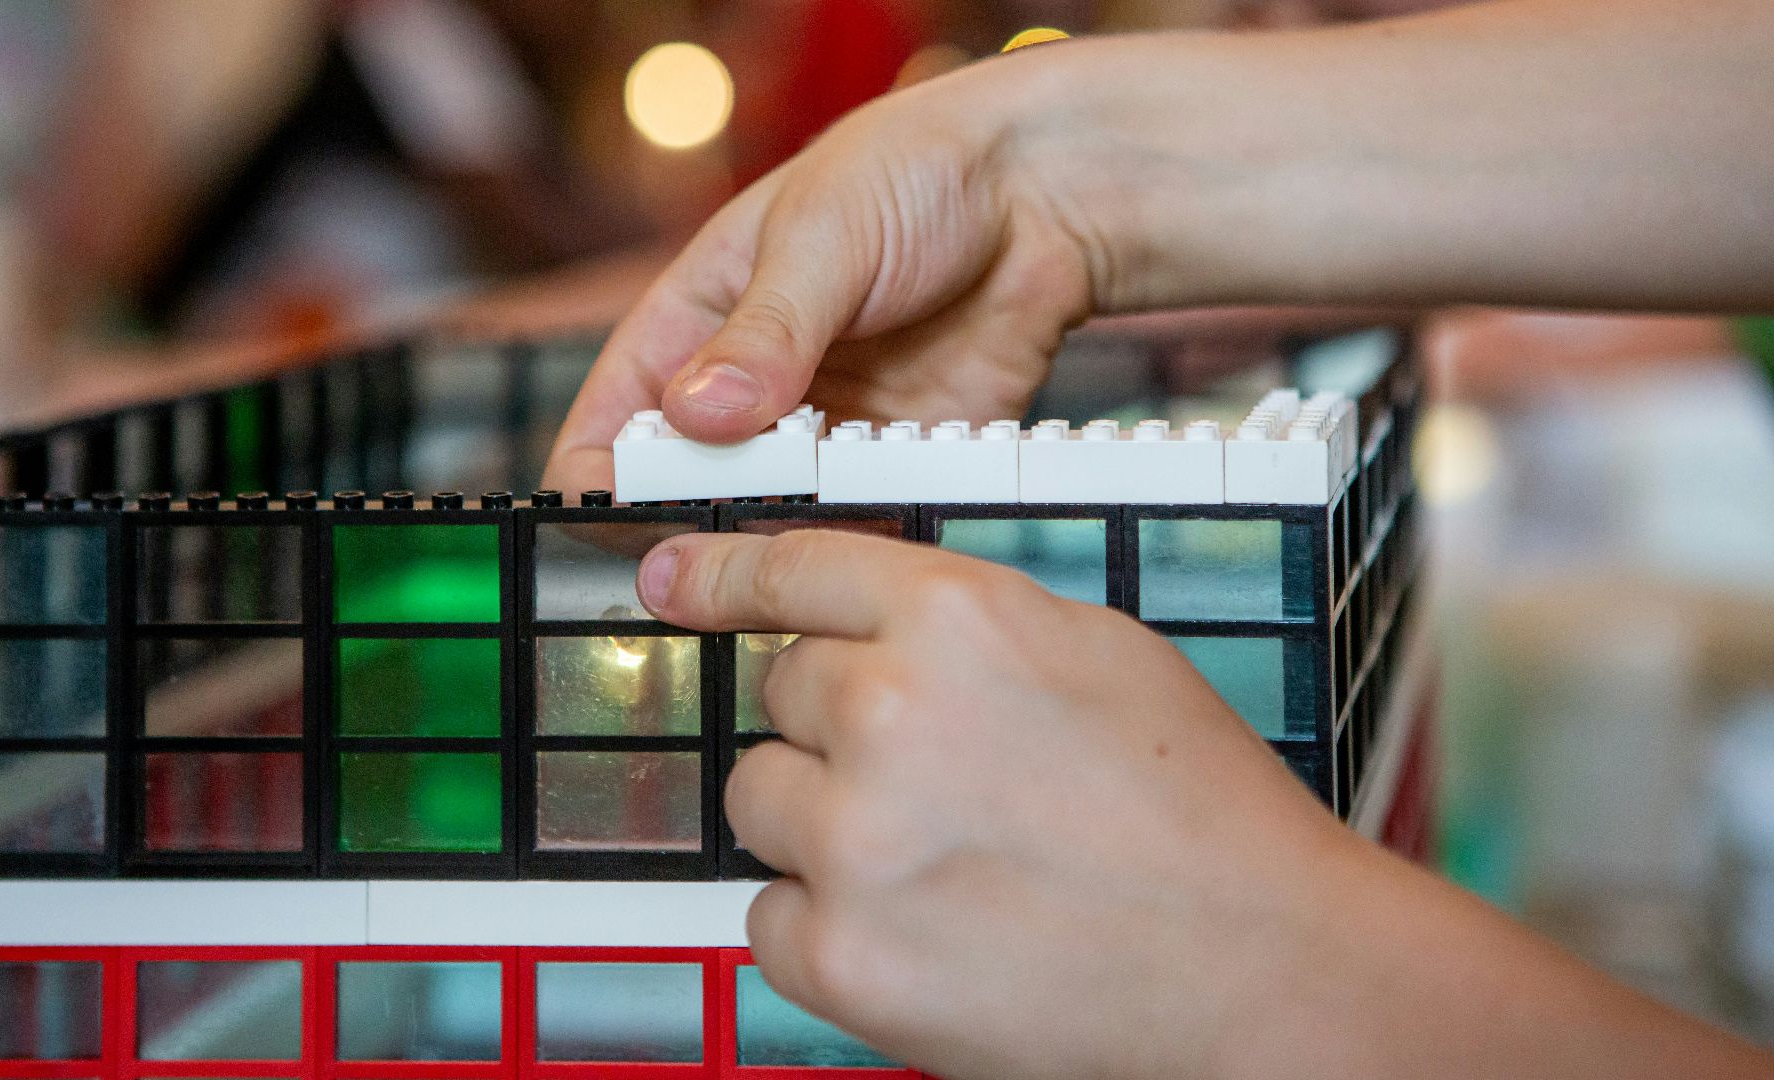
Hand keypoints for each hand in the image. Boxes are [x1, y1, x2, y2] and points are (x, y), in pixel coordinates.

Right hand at [543, 47, 1102, 492]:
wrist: (1044, 189)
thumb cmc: (916, 173)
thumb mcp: (824, 235)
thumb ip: (766, 330)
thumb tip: (696, 414)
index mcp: (698, 319)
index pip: (615, 412)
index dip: (599, 470)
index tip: (608, 511)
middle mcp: (749, 388)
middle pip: (687, 484)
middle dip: (690, 516)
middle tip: (712, 538)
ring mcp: (823, 431)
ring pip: (771, 516)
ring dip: (776, 537)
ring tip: (793, 541)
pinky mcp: (895, 461)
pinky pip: (860, 520)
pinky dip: (857, 540)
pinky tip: (863, 546)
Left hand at [635, 527, 1352, 1078]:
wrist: (1263, 970)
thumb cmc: (1199, 811)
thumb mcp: (1094, 652)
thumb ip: (963, 623)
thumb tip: (858, 621)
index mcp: (958, 619)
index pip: (791, 569)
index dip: (722, 574)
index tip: (670, 580)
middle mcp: (891, 712)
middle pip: (777, 692)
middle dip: (834, 727)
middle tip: (932, 779)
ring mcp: (858, 841)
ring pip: (757, 799)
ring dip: (819, 822)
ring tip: (936, 859)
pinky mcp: (842, 959)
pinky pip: (764, 918)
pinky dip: (824, 926)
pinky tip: (922, 928)